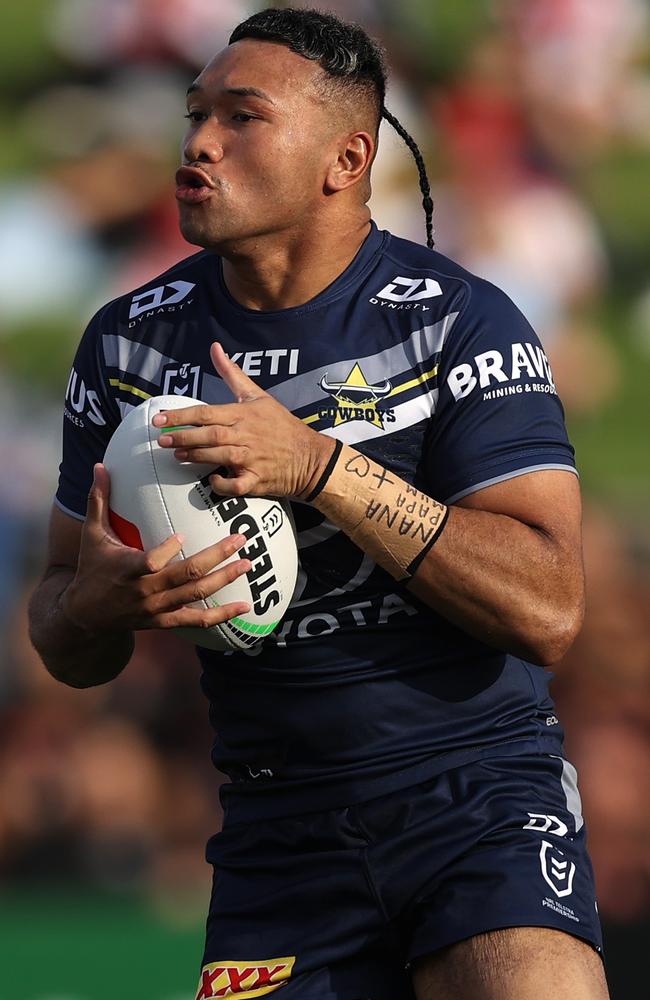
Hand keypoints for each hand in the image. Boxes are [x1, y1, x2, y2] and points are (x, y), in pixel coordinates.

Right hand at [61, 464, 251, 633]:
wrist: (86, 615)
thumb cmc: (92, 568)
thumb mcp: (92, 535)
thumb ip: (98, 500)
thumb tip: (100, 466)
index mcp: (129, 569)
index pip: (152, 562)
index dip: (168, 550)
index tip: (183, 534)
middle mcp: (146, 591)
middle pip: (187, 575)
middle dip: (217, 556)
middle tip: (240, 539)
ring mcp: (158, 608)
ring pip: (196, 595)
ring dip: (224, 579)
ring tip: (247, 564)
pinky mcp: (165, 621)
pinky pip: (197, 620)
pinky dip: (222, 615)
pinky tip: (244, 607)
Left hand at [153, 342, 334, 497]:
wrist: (309, 456)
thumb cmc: (281, 425)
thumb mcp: (257, 395)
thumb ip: (232, 374)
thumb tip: (215, 348)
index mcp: (243, 414)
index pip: (206, 412)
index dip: (181, 416)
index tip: (159, 419)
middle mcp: (246, 435)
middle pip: (209, 435)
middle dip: (184, 437)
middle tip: (161, 440)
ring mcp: (252, 458)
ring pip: (219, 456)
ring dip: (196, 456)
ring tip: (177, 456)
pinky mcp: (257, 479)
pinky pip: (237, 484)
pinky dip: (223, 484)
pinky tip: (212, 480)